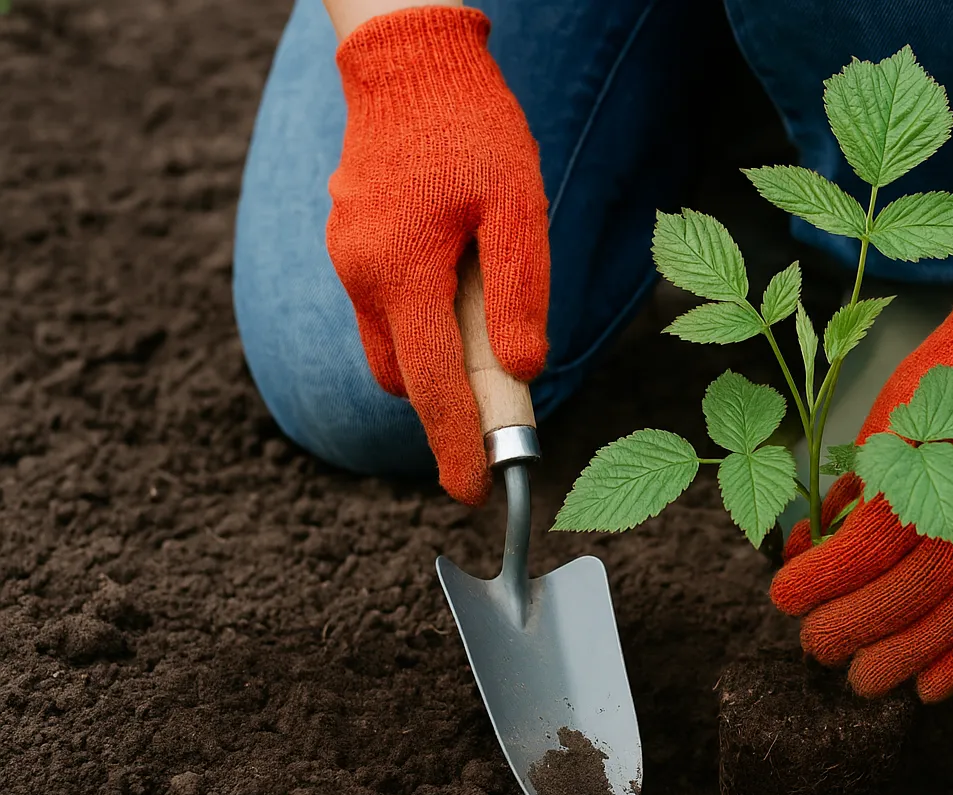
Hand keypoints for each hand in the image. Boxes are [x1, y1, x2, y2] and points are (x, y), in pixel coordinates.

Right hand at [327, 6, 548, 503]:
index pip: (432, 387)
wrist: (409, 59)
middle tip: (505, 406)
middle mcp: (362, 275)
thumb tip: (523, 372)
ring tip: (488, 323)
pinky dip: (423, 321)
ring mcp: (349, 260)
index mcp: (400, 272)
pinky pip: (387, 308)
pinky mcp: (351, 244)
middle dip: (450, 404)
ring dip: (438, 357)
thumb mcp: (517, 207)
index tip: (474, 495)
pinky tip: (460, 282)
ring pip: (395, 344)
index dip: (456, 446)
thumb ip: (519, 293)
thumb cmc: (472, 128)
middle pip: (408, 377)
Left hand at [771, 258, 952, 701]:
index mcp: (935, 449)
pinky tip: (931, 685)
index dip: (822, 578)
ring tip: (866, 681)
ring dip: (908, 654)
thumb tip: (813, 546)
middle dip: (858, 625)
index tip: (783, 599)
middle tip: (816, 648)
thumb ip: (860, 483)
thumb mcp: (895, 409)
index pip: (871, 538)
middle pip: (916, 585)